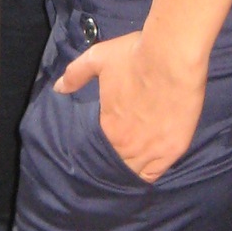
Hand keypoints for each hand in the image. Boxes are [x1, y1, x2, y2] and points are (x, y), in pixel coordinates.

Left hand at [55, 28, 205, 181]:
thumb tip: (58, 88)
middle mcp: (127, 146)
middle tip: (115, 151)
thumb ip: (76, 74)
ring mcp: (151, 150)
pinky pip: (155, 173)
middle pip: (115, 163)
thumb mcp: (98, 58)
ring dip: (129, 168)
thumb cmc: (135, 57)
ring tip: (128, 163)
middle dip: (113, 159)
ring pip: (134, 172)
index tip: (103, 140)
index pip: (97, 149)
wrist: (172, 58)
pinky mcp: (173, 150)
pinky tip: (146, 168)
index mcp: (108, 128)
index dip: (98, 147)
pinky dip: (148, 173)